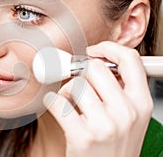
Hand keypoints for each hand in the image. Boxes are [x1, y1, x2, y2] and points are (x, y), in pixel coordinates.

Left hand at [44, 41, 153, 156]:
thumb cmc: (114, 145)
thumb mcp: (129, 117)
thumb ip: (119, 90)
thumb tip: (96, 61)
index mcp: (141, 103)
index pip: (130, 59)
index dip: (108, 48)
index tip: (92, 52)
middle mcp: (127, 112)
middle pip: (95, 68)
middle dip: (80, 72)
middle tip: (76, 81)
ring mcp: (105, 125)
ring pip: (74, 85)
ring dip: (65, 90)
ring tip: (70, 103)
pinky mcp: (83, 136)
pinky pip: (57, 102)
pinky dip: (51, 102)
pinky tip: (57, 108)